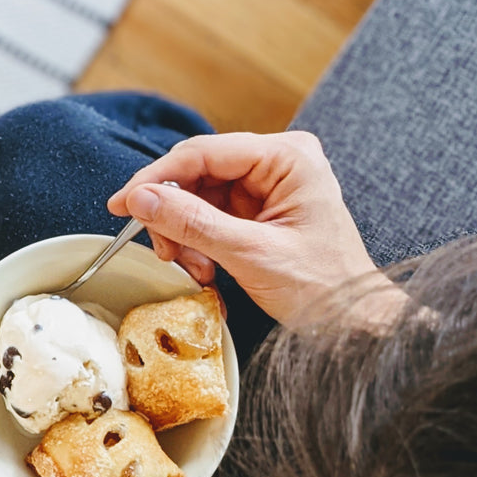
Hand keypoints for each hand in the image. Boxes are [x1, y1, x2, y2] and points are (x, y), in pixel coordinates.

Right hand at [108, 130, 393, 325]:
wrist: (354, 324)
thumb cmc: (322, 288)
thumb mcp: (250, 255)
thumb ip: (193, 223)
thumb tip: (141, 198)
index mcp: (288, 157)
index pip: (205, 153)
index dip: (157, 178)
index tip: (123, 204)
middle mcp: (279, 163)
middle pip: (199, 174)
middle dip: (174, 214)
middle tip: (162, 250)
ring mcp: (270, 187)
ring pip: (200, 198)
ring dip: (185, 235)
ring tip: (192, 268)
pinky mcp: (261, 212)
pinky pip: (212, 218)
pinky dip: (199, 244)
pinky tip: (205, 269)